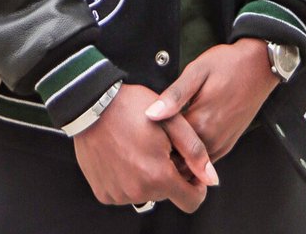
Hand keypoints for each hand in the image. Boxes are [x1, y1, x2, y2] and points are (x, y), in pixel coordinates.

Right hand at [74, 83, 216, 212]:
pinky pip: (125, 193)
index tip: (190, 168)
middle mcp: (137, 191)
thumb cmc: (133, 108)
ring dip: (148, 176)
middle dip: (169, 174)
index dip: (197, 186)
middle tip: (160, 146)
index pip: (191, 201)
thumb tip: (212, 178)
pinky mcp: (103, 193)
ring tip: (140, 147)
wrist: (93, 104)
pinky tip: (125, 155)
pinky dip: (129, 178)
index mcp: (158, 176)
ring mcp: (118, 194)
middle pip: (168, 194)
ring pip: (147, 193)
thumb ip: (195, 151)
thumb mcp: (172, 121)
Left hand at [145, 40, 278, 161]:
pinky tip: (180, 141)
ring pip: (191, 166)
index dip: (150, 141)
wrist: (260, 65)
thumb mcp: (197, 71)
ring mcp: (222, 144)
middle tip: (145, 140)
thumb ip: (174, 96)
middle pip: (177, 160)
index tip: (138, 132)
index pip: (166, 145)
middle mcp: (212, 139)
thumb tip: (150, 114)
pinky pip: (205, 161)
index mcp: (200, 122)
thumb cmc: (227, 64)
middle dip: (160, 155)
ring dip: (176, 158)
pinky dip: (191, 157)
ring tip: (160, 141)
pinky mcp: (228, 144)